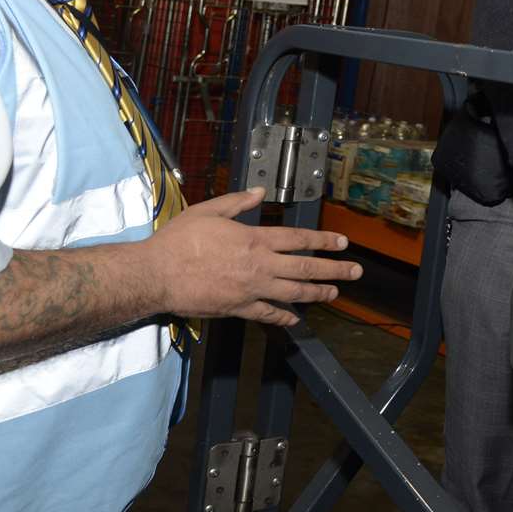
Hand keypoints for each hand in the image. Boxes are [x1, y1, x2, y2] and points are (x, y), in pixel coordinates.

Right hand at [145, 188, 361, 325]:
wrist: (157, 275)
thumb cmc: (178, 240)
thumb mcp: (207, 211)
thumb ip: (236, 202)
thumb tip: (259, 192)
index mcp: (254, 239)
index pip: (298, 239)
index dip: (324, 240)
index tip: (342, 242)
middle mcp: (259, 265)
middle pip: (305, 267)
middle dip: (334, 269)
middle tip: (355, 272)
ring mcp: (251, 289)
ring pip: (293, 293)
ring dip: (317, 293)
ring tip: (335, 293)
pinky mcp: (238, 308)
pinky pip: (268, 314)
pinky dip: (284, 317)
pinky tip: (296, 319)